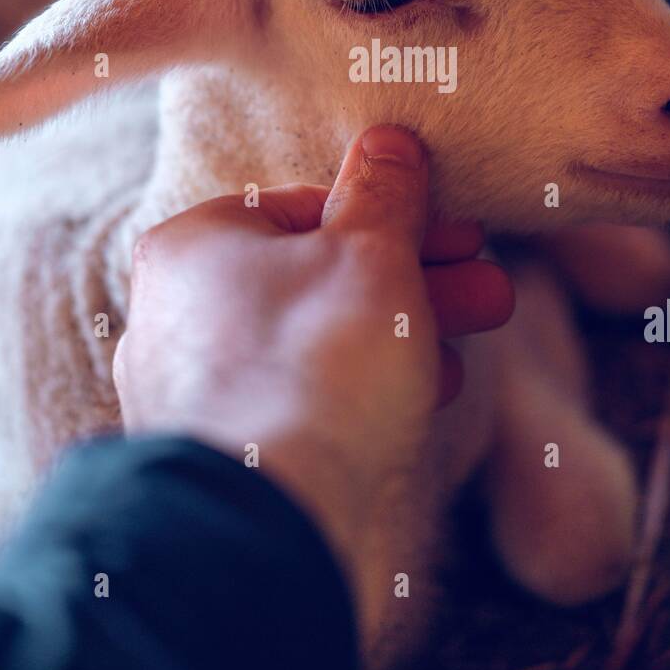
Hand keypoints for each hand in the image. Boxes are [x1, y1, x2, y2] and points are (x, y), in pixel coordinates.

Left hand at [113, 126, 513, 599]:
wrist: (268, 526)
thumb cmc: (315, 367)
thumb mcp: (370, 254)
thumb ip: (384, 193)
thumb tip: (390, 143)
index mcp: (195, 246)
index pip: (306, 208)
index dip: (395, 215)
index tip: (459, 230)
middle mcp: (178, 314)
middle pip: (318, 275)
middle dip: (417, 276)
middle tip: (491, 285)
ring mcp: (195, 390)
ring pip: (316, 339)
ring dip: (406, 327)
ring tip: (481, 330)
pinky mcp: (226, 453)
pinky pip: (303, 398)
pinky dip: (367, 385)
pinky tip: (431, 388)